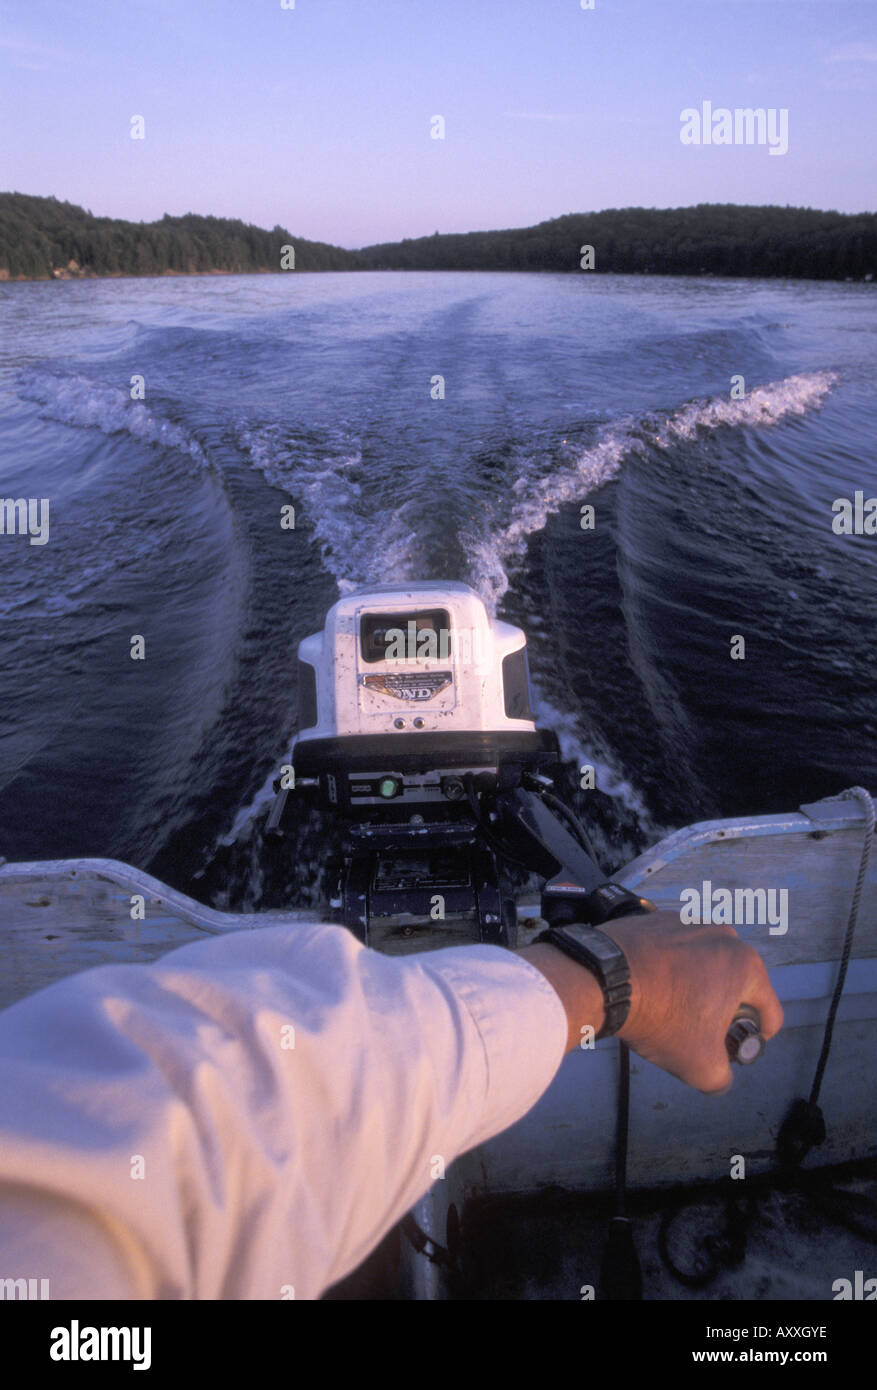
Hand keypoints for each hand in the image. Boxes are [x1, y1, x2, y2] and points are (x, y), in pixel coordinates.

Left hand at [602, 910, 783, 1092]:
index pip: (769, 1010)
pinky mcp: (657, 919)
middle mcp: (722, 936)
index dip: (758, 1037)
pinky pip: (674, 951)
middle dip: (724, 1010)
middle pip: (736, 985)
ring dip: (696, 986)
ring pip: (704, 965)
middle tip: (700, 1032)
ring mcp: (688, 922)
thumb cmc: (660, 1018)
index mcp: (745, 965)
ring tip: (671, 1009)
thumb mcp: (701, 1067)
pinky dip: (669, 968)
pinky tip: (652, 987)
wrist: (603, 979)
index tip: (740, 1048)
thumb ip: (723, 1077)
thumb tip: (720, 1075)